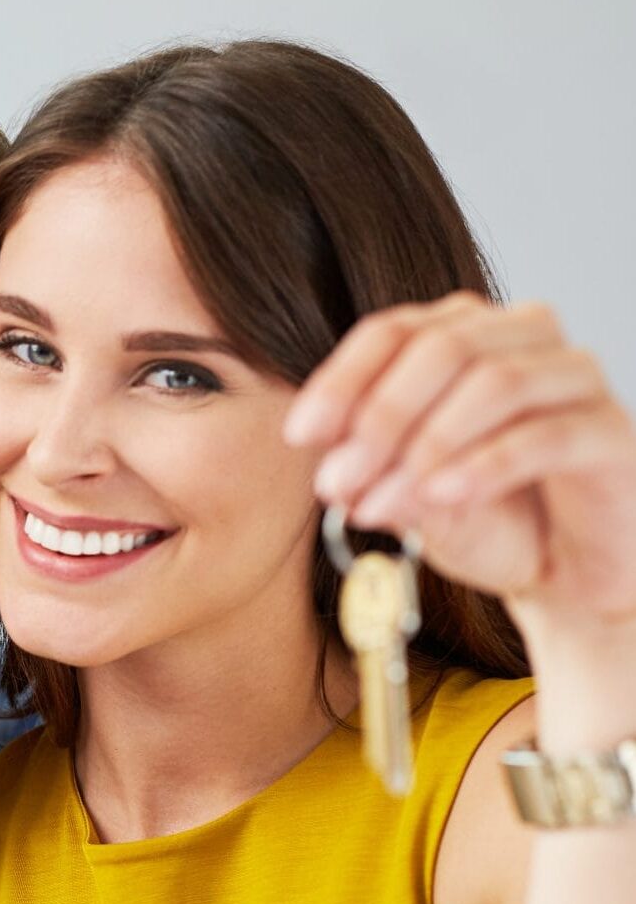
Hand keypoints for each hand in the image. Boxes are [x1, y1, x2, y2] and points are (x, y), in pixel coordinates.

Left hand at [285, 293, 635, 630]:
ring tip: (378, 503)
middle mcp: (525, 337)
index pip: (393, 330)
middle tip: (337, 484)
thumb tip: (332, 470)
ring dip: (425, 446)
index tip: (299, 436)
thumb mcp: (409, 498)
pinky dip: (483, 467)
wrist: (564, 574)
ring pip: (494, 382)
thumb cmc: (487, 519)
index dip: (341, 380)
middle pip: (442, 348)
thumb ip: (373, 474)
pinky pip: (544, 435)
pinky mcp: (612, 433)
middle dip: (379, 419)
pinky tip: (440, 498)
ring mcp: (575, 379)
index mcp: (466, 334)